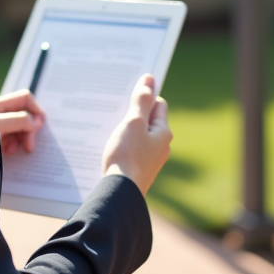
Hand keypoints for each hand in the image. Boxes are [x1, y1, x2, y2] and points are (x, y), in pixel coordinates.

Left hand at [0, 89, 45, 155]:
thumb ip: (20, 120)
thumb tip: (38, 120)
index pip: (25, 98)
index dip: (35, 110)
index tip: (39, 127)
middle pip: (24, 114)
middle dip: (28, 129)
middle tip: (29, 147)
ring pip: (19, 128)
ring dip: (21, 139)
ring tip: (13, 151)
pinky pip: (11, 139)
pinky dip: (13, 145)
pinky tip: (7, 152)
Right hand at [101, 75, 171, 195]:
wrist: (120, 194)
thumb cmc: (126, 156)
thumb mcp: (133, 122)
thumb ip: (141, 100)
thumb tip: (150, 78)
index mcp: (163, 133)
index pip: (158, 105)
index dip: (144, 96)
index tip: (128, 93)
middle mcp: (161, 147)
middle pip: (148, 120)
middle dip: (134, 113)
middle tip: (115, 108)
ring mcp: (150, 160)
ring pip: (139, 136)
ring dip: (127, 130)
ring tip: (110, 127)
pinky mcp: (139, 170)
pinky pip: (133, 150)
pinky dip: (124, 145)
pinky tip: (111, 146)